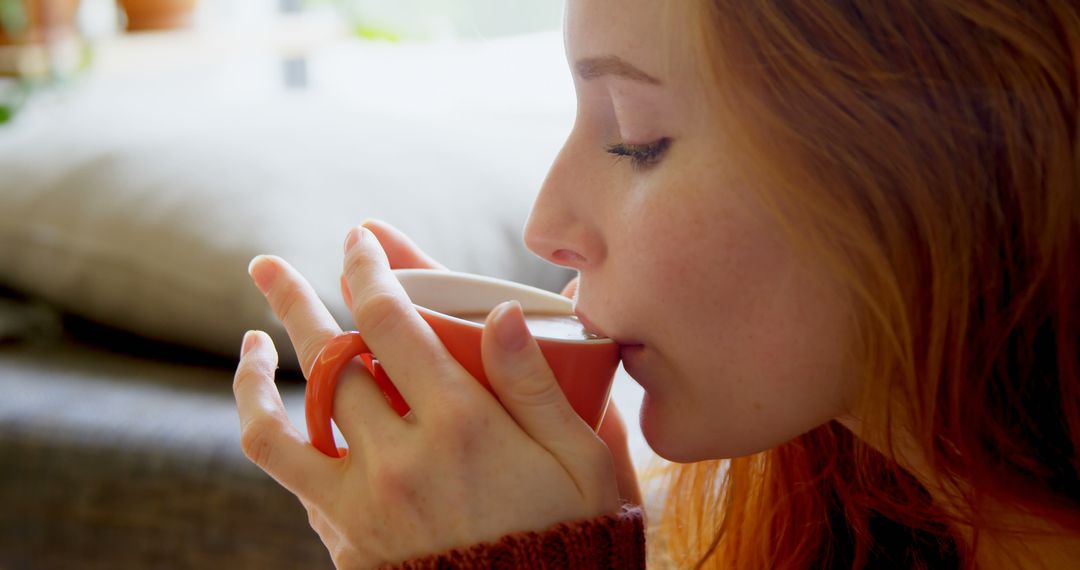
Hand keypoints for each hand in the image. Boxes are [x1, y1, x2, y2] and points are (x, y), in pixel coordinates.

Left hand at [234, 223, 621, 567]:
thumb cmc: (570, 538)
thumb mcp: (581, 461)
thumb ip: (536, 385)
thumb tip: (502, 312)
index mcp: (462, 425)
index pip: (390, 321)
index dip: (366, 269)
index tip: (356, 240)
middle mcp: (399, 460)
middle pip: (325, 359)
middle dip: (293, 301)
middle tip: (266, 267)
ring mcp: (362, 505)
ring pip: (280, 427)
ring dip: (254, 378)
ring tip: (250, 344)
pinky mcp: (347, 543)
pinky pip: (298, 485)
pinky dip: (288, 446)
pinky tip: (294, 423)